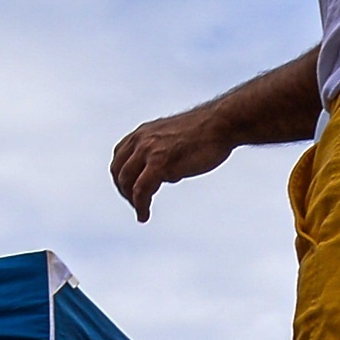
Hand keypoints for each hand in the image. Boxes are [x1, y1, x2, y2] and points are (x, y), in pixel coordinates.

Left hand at [111, 106, 241, 221]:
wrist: (221, 124)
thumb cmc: (205, 133)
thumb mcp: (173, 139)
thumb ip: (162, 153)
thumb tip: (163, 175)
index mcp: (143, 133)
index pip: (119, 157)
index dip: (121, 176)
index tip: (130, 190)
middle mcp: (140, 139)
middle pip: (118, 171)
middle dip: (124, 190)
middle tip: (136, 204)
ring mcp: (149, 150)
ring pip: (127, 181)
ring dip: (131, 200)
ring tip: (141, 212)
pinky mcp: (160, 162)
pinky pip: (141, 189)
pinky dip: (140, 205)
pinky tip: (144, 215)